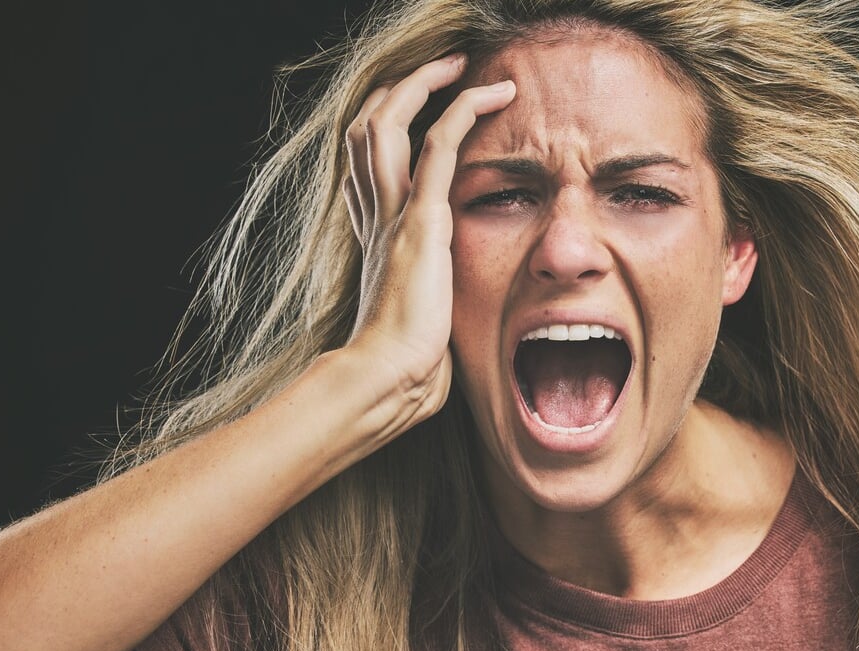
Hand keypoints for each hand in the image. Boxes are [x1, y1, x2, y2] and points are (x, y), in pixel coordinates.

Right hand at [342, 53, 514, 422]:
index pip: (366, 166)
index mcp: (375, 237)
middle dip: (398, 91)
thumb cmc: (404, 368)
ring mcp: (393, 213)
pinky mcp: (421, 219)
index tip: (418, 113)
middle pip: (365, 128)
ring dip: (424, 83)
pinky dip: (464, 108)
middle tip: (440, 70)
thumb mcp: (418, 326)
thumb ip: (427, 310)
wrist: (386, 379)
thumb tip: (446, 333)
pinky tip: (494, 92)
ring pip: (387, 120)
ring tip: (459, 63)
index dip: (387, 130)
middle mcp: (376, 215)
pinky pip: (439, 143)